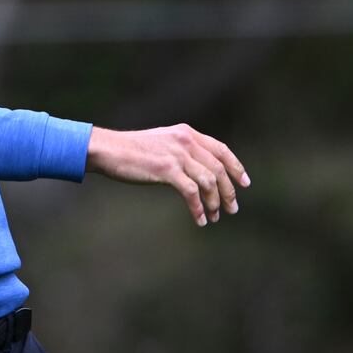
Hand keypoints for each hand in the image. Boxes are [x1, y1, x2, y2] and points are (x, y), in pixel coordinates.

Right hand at [86, 124, 249, 227]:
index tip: (244, 183)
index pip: (221, 150)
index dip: (236, 167)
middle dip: (229, 192)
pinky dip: (198, 209)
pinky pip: (191, 193)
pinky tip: (200, 220)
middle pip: (218, 169)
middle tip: (232, 209)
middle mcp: (185, 141)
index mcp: (186, 133)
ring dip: (214, 203)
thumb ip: (181, 149)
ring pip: (208, 182)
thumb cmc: (130, 150)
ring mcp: (176, 155)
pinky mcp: (166, 170)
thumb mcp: (161, 142)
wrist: (108, 150)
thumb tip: (199, 170)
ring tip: (214, 217)